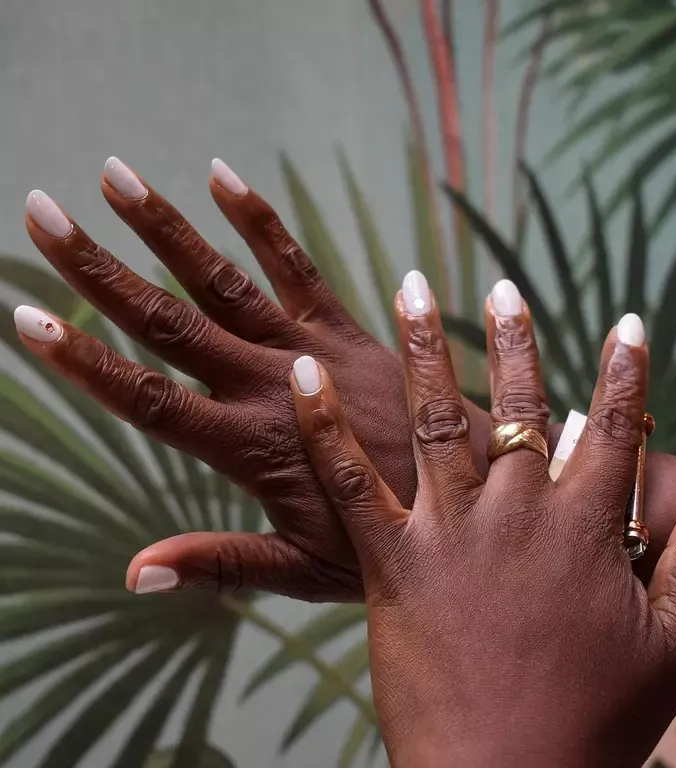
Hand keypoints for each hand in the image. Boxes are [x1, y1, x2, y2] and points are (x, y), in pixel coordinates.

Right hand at [17, 158, 487, 600]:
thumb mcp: (302, 569)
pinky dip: (259, 222)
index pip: (151, 401)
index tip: (29, 317)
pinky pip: (298, 266)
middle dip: (103, 270)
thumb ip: (220, 566)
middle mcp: (275, 386)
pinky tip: (221, 176)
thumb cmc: (392, 540)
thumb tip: (133, 576)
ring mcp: (312, 349)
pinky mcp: (347, 328)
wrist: (477, 490)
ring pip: (225, 282)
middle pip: (173, 323)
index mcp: (254, 448)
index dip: (86, 362)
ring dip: (168, 229)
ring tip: (116, 175)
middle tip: (43, 213)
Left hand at [290, 276, 675, 767]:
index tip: (627, 324)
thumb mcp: (668, 644)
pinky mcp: (391, 560)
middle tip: (506, 287)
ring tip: (411, 287)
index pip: (617, 431)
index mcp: (587, 529)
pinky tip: (306, 374)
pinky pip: (348, 479)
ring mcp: (450, 530)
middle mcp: (518, 512)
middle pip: (521, 407)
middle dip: (516, 341)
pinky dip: (322, 424)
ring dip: (423, 347)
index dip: (625, 373)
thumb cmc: (596, 721)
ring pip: (437, 417)